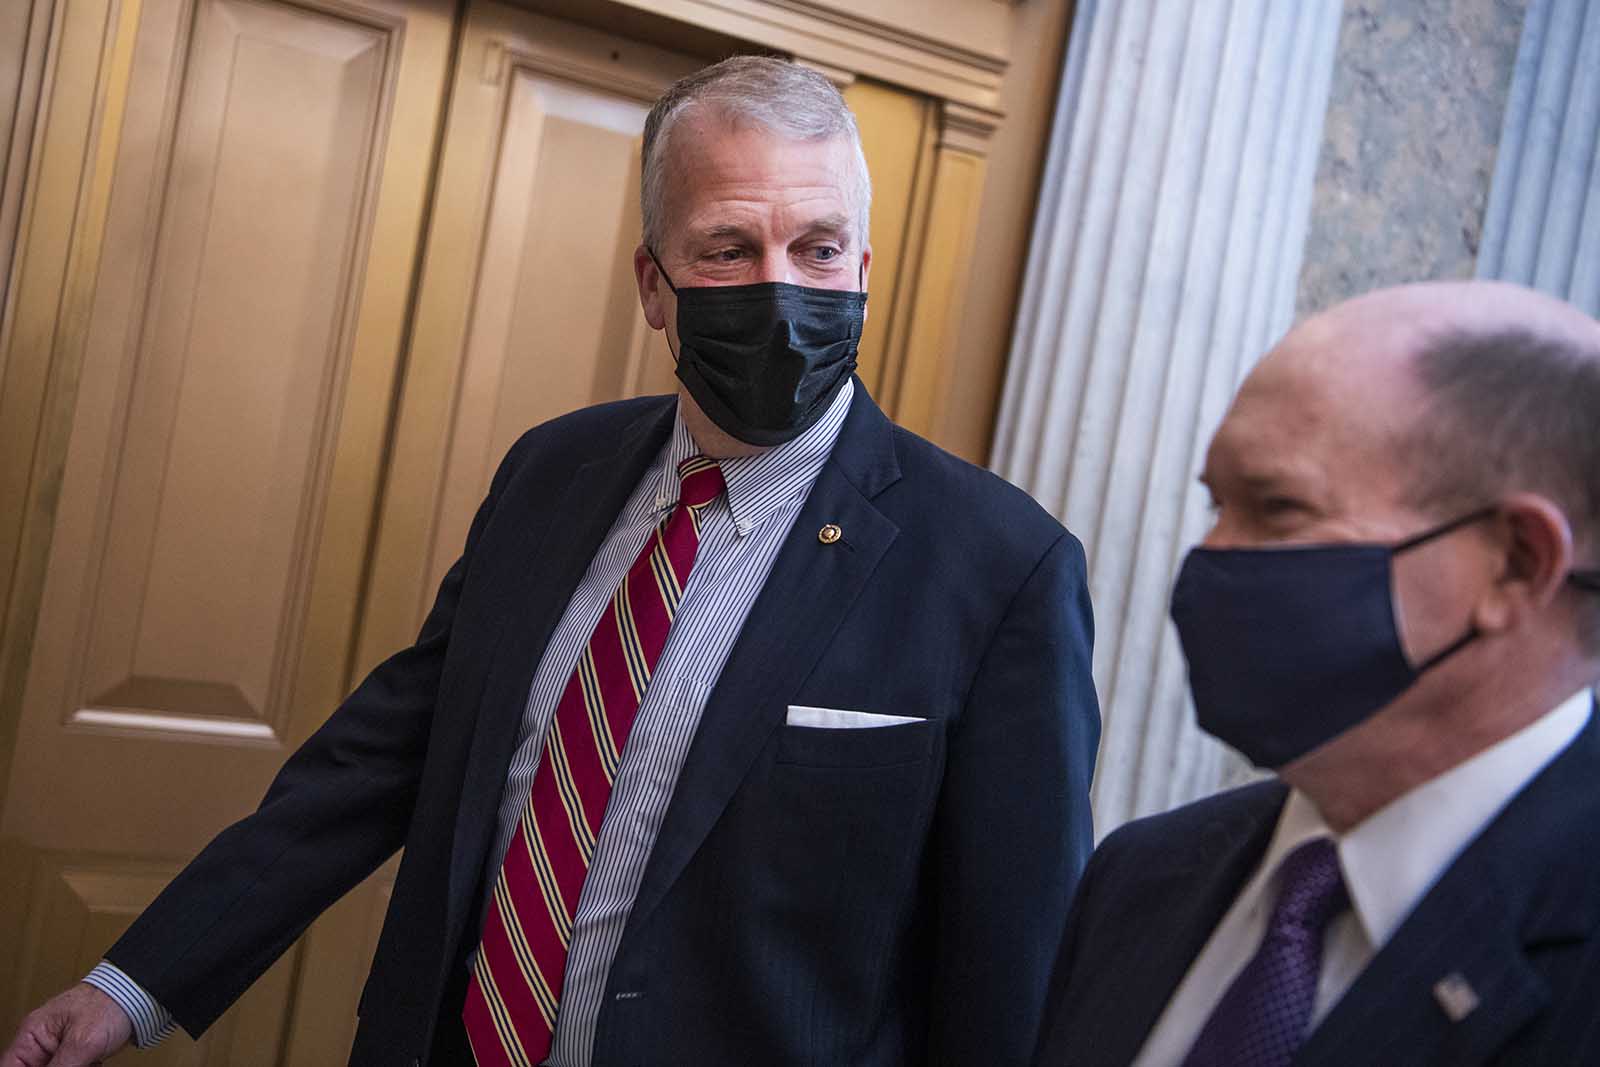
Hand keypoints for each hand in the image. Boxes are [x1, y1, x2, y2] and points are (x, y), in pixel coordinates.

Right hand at [2, 984, 133, 1066]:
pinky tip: (94, 1063)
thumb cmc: (112, 1002)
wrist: (140, 994)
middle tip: (76, 1065)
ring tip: (88, 1062)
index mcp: (33, 1033)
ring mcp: (61, 1047)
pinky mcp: (78, 1052)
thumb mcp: (82, 1042)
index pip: (9, 1066)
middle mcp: (43, 1041)